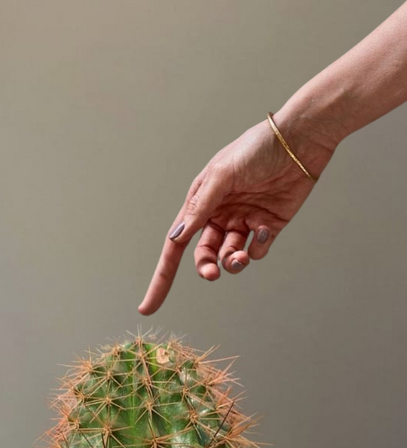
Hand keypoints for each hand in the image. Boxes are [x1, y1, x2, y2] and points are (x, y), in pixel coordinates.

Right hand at [138, 113, 336, 314]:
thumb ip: (200, 207)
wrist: (299, 140)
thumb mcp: (221, 174)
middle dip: (206, 268)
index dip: (162, 277)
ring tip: (239, 258)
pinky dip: (257, 247)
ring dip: (232, 263)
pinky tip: (263, 228)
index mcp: (201, 203)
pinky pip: (256, 250)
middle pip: (204, 256)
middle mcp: (220, 215)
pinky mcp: (268, 226)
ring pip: (230, 257)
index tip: (148, 307)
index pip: (176, 245)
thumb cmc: (256, 149)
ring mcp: (243, 222)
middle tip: (212, 273)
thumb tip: (176, 237)